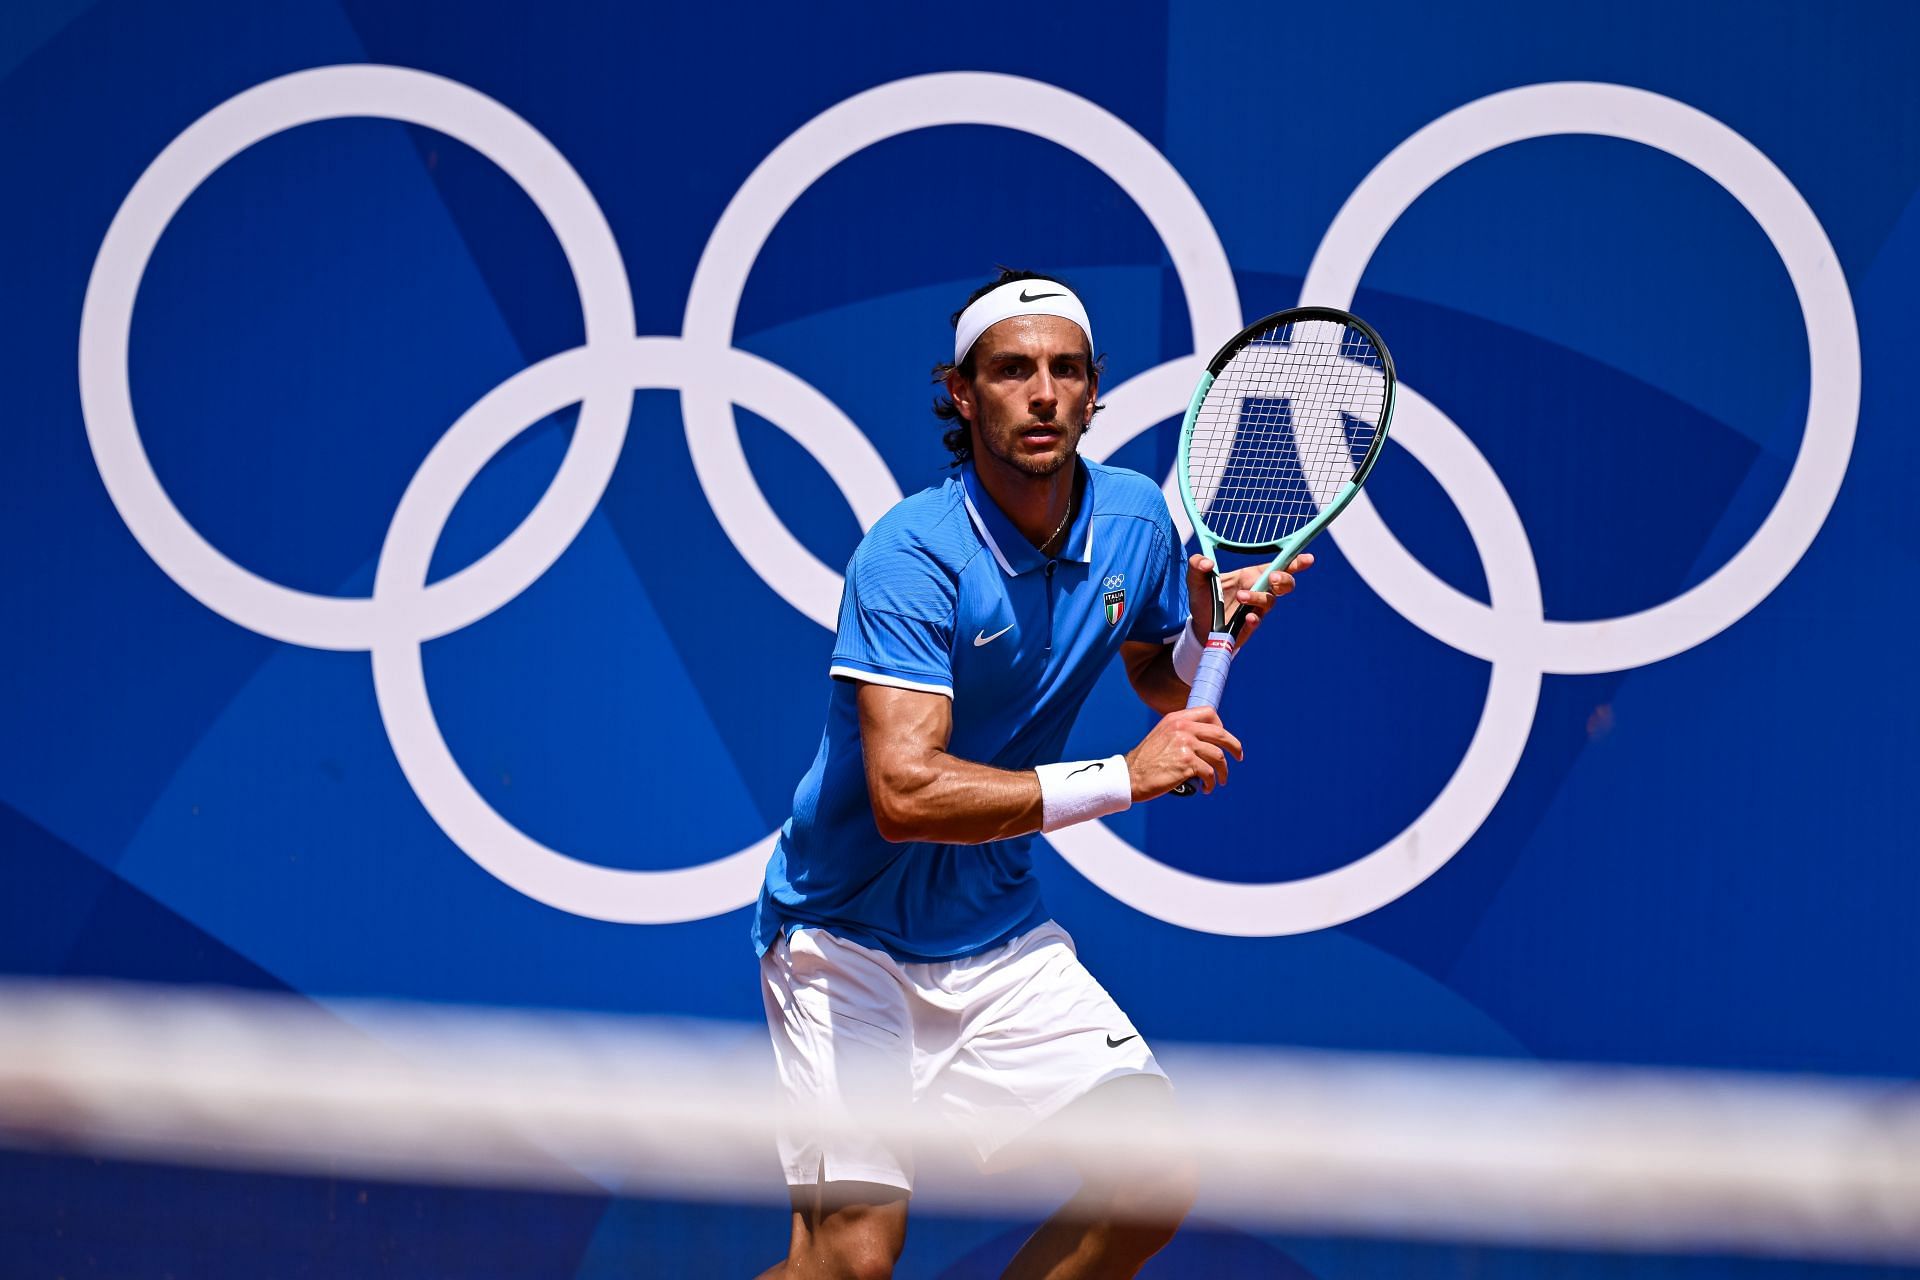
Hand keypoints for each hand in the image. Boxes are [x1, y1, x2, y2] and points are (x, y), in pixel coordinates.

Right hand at [1126, 706, 1243, 798]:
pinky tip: (1206, 788)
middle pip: (1221, 734)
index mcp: (1177, 718)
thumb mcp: (1162, 735)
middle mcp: (1182, 728)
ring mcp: (1185, 745)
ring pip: (1219, 757)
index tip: (1223, 740)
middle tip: (1238, 757)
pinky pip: (1209, 773)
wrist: (1130, 776)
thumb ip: (1181, 732)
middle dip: (1235, 747)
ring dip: (1223, 772)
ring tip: (1219, 781)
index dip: (1221, 726)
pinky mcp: (1187, 763)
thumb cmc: (1146, 761)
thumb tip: (1206, 740)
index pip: (1209, 713)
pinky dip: (1211, 783)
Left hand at [1184, 552, 1313, 645]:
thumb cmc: (1203, 598)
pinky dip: (1254, 618)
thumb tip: (1207, 563)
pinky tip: (1246, 616)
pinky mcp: (1248, 626)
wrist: (1198, 626)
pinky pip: (1257, 621)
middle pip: (1285, 584)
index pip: (1277, 566)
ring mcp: (1255, 609)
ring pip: (1269, 602)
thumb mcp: (1195, 579)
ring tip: (1241, 597)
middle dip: (1284, 579)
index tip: (1308, 559)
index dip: (1295, 562)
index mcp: (1250, 575)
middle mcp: (1258, 591)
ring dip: (1258, 597)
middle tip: (1273, 578)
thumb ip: (1197, 565)